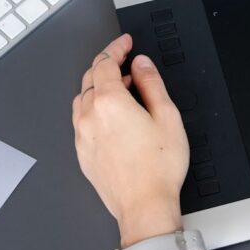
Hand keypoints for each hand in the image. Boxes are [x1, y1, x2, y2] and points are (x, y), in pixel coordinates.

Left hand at [72, 35, 195, 249]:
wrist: (144, 206)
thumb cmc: (158, 167)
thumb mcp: (167, 116)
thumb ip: (151, 83)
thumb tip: (141, 65)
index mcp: (110, 102)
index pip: (105, 62)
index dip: (116, 48)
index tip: (125, 43)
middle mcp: (90, 116)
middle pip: (89, 78)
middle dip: (106, 64)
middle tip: (125, 60)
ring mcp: (82, 136)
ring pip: (82, 98)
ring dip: (98, 85)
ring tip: (121, 87)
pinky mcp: (82, 152)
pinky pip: (81, 119)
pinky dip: (93, 107)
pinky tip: (112, 114)